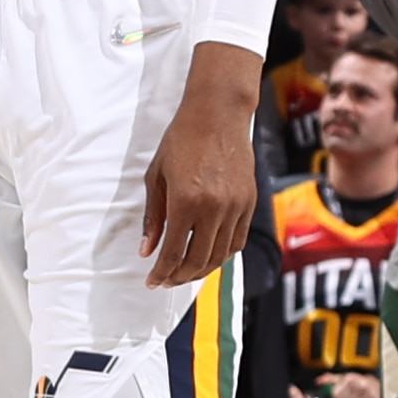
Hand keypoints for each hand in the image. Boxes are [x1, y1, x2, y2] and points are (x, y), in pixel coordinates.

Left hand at [136, 50, 256, 286]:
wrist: (218, 114)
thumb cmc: (182, 140)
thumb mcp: (156, 177)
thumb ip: (153, 217)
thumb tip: (147, 250)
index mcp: (185, 201)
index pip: (173, 252)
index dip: (161, 272)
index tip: (152, 282)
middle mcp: (214, 208)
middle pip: (197, 260)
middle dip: (179, 277)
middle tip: (166, 281)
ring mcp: (235, 206)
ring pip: (220, 255)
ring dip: (201, 269)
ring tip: (185, 272)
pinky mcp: (249, 202)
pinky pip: (237, 240)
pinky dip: (222, 254)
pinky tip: (208, 255)